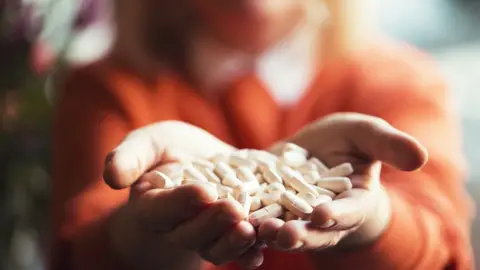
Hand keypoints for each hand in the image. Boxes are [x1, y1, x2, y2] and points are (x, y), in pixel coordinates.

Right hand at [104, 121, 263, 269]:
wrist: (196, 163)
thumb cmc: (166, 151)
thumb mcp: (147, 144)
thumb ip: (129, 157)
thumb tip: (112, 178)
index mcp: (151, 206)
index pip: (162, 209)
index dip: (181, 203)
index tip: (202, 191)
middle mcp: (177, 226)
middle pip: (192, 232)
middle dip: (212, 223)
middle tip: (232, 209)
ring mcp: (206, 233)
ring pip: (217, 246)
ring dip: (234, 242)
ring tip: (251, 230)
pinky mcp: (230, 231)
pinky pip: (240, 248)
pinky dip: (251, 250)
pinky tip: (265, 245)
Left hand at [257, 113, 427, 252]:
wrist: (317, 151)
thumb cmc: (348, 142)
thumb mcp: (366, 135)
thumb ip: (388, 145)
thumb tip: (421, 156)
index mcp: (352, 202)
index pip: (347, 212)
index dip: (337, 214)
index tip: (323, 213)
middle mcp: (324, 218)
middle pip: (313, 231)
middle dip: (300, 234)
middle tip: (285, 234)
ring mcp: (295, 216)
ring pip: (283, 230)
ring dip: (270, 233)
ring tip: (256, 230)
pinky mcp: (269, 209)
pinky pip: (259, 220)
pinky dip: (247, 222)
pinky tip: (232, 219)